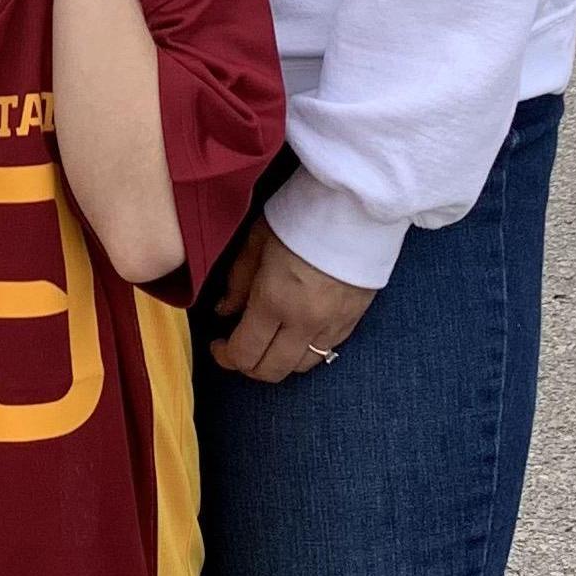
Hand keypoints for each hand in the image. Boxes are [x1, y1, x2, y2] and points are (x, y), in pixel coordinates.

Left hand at [209, 218, 374, 381]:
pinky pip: (325, 351)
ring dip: (278, 361)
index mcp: (274, 301)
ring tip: (267, 342)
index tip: (217, 345)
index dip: (225, 356)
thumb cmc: (302, 214)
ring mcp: (332, 325)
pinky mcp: (353, 320)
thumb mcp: (257, 240)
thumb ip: (238, 281)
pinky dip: (305, 351)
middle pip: (271, 371)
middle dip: (248, 366)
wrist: (358, 204)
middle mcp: (303, 322)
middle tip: (238, 348)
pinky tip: (295, 334)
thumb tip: (224, 311)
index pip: (244, 353)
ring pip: (300, 367)